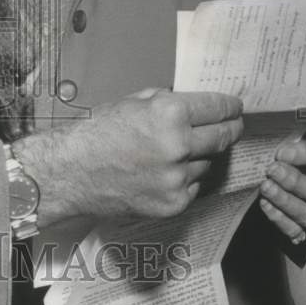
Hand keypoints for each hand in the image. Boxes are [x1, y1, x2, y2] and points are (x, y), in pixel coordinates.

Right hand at [16, 89, 242, 224]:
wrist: (70, 172)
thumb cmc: (94, 133)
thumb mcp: (130, 103)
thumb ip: (164, 101)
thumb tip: (191, 103)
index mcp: (169, 114)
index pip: (217, 108)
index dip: (230, 106)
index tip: (236, 107)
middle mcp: (178, 146)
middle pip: (223, 137)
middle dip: (230, 129)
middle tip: (232, 126)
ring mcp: (177, 178)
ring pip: (207, 164)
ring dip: (199, 156)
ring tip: (175, 152)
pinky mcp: (173, 203)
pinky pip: (192, 186)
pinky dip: (184, 178)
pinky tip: (162, 172)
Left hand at [259, 140, 305, 243]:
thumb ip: (300, 147)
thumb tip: (279, 152)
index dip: (305, 157)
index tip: (282, 153)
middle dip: (295, 183)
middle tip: (272, 170)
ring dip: (285, 202)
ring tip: (266, 187)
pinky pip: (297, 231)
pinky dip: (279, 219)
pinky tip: (266, 204)